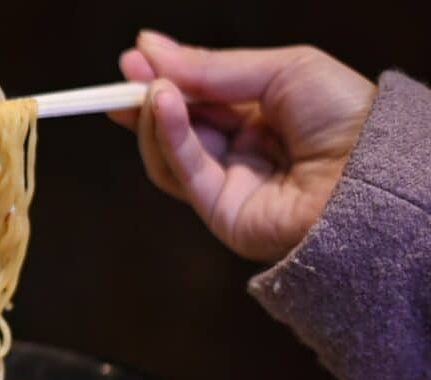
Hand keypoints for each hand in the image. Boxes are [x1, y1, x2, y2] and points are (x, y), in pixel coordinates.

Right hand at [109, 31, 375, 260]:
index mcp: (261, 117)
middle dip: (147, 99)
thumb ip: (213, 66)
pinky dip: (167, 137)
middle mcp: (240, 153)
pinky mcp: (219, 213)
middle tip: (124, 74)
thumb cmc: (346, 115)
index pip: (199, 98)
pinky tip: (163, 105)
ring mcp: (228, 185)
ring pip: (169, 153)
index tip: (134, 58)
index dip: (165, 78)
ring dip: (155, 117)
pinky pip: (183, 172)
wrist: (373, 173)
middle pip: (177, 127)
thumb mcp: (280, 70)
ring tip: (152, 88)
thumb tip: (151, 49)